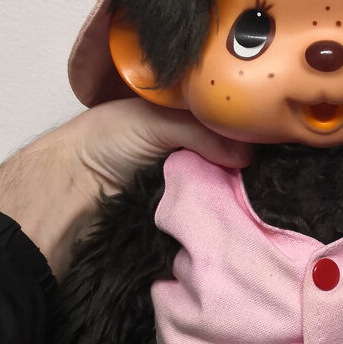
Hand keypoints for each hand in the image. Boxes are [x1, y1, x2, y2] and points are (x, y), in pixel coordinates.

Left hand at [0, 99, 251, 277]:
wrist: (66, 197)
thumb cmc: (100, 144)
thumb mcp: (154, 121)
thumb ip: (202, 131)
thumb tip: (251, 153)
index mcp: (182, 123)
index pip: (228, 124)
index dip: (249, 129)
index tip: (275, 138)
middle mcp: (188, 155)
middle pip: (232, 162)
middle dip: (249, 166)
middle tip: (276, 171)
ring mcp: (187, 191)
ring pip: (226, 194)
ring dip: (239, 197)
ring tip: (266, 197)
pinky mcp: (183, 222)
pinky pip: (211, 220)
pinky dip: (223, 220)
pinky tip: (244, 218)